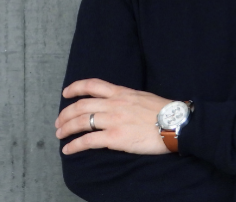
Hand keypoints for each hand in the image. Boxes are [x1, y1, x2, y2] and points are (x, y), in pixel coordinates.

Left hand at [55, 78, 170, 154]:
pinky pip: (89, 141)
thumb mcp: (141, 97)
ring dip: (66, 128)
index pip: (92, 85)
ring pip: (81, 121)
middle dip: (66, 113)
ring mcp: (113, 120)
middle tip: (59, 122)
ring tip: (60, 134)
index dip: (75, 88)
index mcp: (121, 92)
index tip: (66, 93)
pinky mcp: (116, 137)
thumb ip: (126, 98)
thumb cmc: (163, 112)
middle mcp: (114, 104)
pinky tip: (68, 150)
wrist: (176, 123)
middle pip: (81, 105)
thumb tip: (117, 102)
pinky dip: (75, 145)